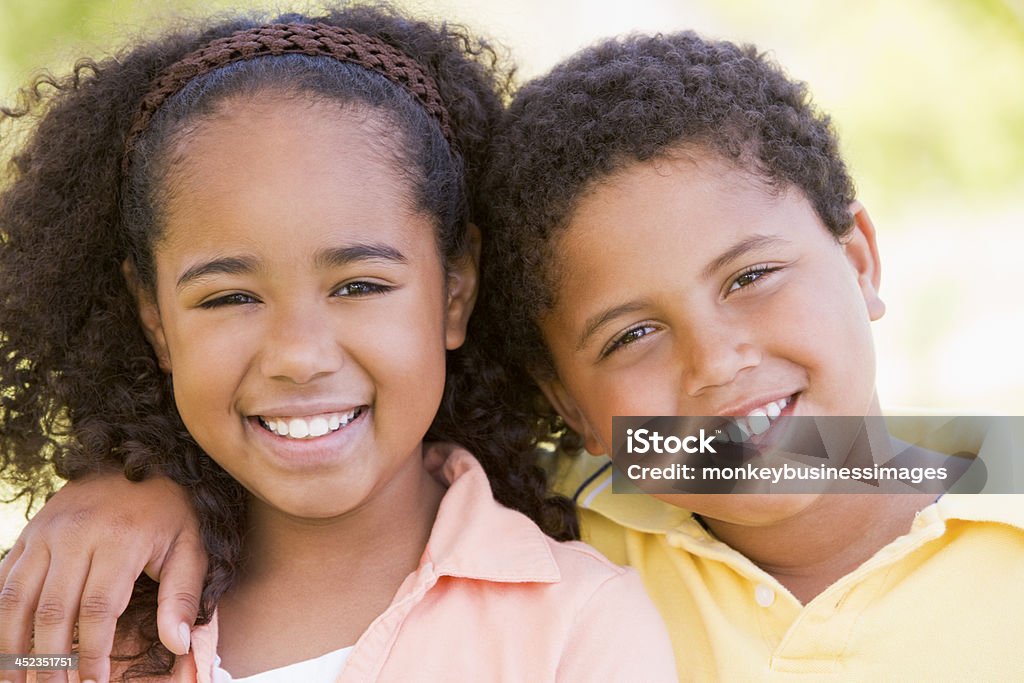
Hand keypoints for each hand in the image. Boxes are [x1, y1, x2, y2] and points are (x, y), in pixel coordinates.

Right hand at [0, 473, 206, 682]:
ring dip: (12, 648)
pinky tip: (3, 648)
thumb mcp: (191, 547)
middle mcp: (76, 535)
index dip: (93, 654)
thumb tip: (179, 645)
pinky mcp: (30, 532)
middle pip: (51, 611)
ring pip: (16, 599)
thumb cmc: (171, 512)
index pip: (97, 609)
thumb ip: (182, 596)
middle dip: (49, 661)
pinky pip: (4, 578)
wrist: (142, 459)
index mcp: (120, 540)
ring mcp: (47, 532)